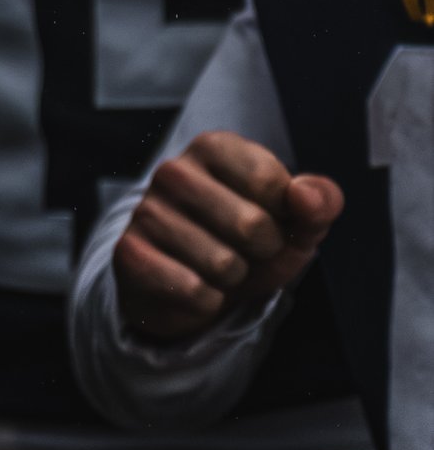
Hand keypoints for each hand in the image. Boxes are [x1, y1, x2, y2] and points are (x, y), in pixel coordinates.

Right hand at [113, 130, 341, 339]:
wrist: (190, 284)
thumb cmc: (248, 243)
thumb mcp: (293, 222)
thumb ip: (318, 203)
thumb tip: (308, 197)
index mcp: (214, 147)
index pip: (273, 183)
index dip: (282, 217)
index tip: (266, 219)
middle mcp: (174, 170)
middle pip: (253, 226)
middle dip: (261, 253)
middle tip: (241, 250)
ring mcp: (147, 211)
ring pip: (225, 265)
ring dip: (232, 280)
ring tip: (215, 266)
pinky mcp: (130, 254)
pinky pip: (196, 293)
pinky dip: (207, 301)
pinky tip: (192, 283)